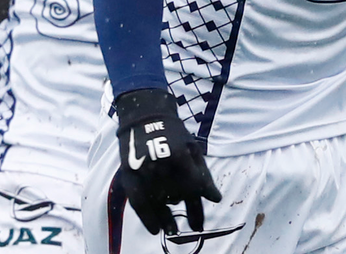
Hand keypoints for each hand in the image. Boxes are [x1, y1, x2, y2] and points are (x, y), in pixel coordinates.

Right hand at [115, 88, 220, 235]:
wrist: (146, 116)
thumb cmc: (174, 133)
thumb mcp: (193, 149)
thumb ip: (203, 175)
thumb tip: (216, 199)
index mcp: (180, 156)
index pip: (192, 188)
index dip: (197, 208)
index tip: (199, 223)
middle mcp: (161, 165)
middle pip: (176, 197)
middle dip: (186, 212)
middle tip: (194, 227)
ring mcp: (144, 170)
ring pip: (157, 203)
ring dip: (166, 218)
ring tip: (173, 230)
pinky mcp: (129, 174)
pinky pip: (137, 202)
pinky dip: (146, 217)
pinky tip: (154, 228)